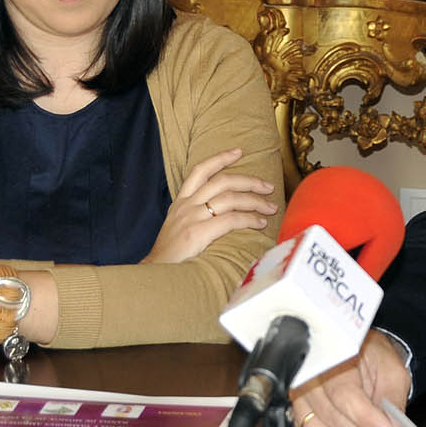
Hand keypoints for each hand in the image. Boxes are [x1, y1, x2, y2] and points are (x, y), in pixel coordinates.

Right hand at [143, 148, 277, 263]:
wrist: (154, 275)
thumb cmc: (171, 256)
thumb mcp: (180, 228)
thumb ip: (198, 217)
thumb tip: (225, 214)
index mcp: (181, 203)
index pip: (200, 171)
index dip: (220, 158)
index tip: (238, 151)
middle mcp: (186, 206)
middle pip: (222, 181)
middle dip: (248, 181)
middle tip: (268, 186)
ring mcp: (191, 218)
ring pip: (229, 198)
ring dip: (255, 201)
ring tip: (271, 207)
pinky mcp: (197, 233)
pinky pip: (231, 220)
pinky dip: (249, 219)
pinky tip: (260, 223)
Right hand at [291, 330, 411, 426]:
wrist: (355, 351)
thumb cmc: (370, 356)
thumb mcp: (390, 369)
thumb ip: (392, 398)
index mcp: (330, 358)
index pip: (344, 396)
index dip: (366, 420)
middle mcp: (308, 378)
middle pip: (334, 419)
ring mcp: (300, 398)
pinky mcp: (300, 414)